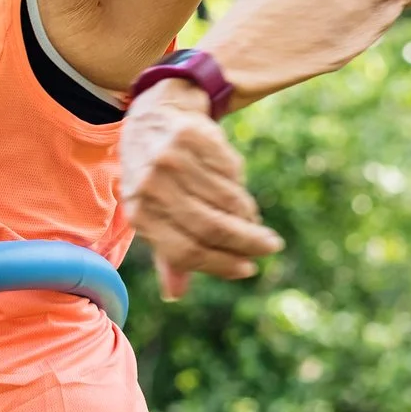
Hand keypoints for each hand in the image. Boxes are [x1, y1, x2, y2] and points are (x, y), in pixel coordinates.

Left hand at [117, 80, 281, 299]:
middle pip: (211, 227)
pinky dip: (241, 186)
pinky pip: (231, 172)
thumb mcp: (151, 213)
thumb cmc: (154, 177)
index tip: (248, 268)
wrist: (152, 117)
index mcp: (140, 214)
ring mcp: (172, 159)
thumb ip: (166, 253)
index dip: (221, 264)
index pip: (186, 251)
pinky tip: (239, 191)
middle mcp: (152, 187)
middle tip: (269, 247)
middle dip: (247, 242)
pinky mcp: (192, 136)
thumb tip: (175, 294)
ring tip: (255, 222)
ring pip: (226, 200)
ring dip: (247, 216)